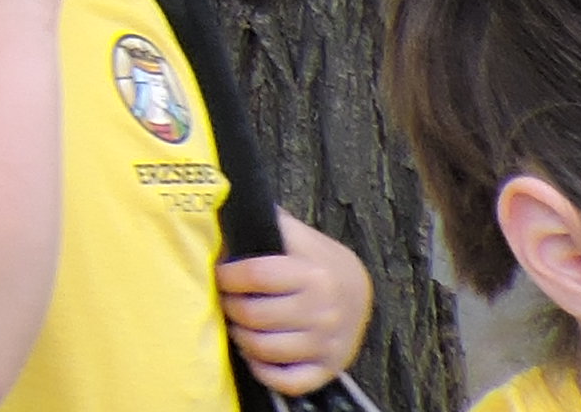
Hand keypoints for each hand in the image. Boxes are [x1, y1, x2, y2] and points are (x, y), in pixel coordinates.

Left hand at [222, 217, 372, 393]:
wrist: (359, 290)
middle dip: (230, 307)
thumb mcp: (297, 235)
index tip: (222, 274)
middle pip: (254, 315)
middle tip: (227, 300)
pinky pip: (288, 382)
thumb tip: (223, 199)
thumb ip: (267, 222)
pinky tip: (255, 354)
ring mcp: (327, 343)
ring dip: (241, 338)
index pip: (255, 275)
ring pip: (265, 349)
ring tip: (238, 324)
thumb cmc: (316, 259)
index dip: (228, 275)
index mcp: (313, 272)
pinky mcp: (329, 369)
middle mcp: (323, 311)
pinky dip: (264, 371)